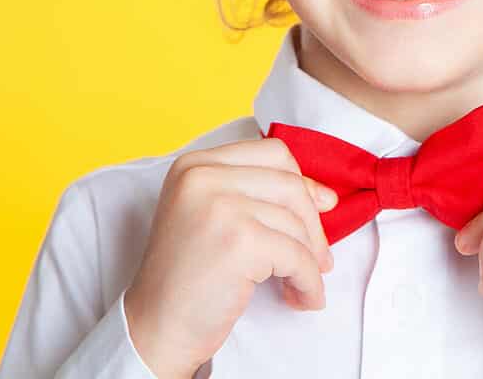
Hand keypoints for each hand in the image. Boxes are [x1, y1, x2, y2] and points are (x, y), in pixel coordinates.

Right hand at [123, 138, 337, 377]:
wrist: (155, 328)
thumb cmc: (186, 277)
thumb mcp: (211, 216)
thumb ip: (256, 195)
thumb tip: (326, 197)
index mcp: (195, 165)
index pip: (272, 153)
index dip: (304, 181)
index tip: (322, 206)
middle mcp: (203, 177)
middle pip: (289, 184)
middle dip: (313, 225)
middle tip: (320, 257)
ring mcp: (220, 206)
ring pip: (295, 223)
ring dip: (311, 259)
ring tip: (303, 283)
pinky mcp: (238, 241)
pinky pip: (296, 256)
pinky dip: (308, 281)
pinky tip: (302, 297)